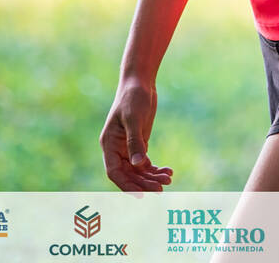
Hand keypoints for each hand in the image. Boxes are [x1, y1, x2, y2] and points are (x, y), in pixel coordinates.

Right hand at [100, 78, 173, 192]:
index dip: (127, 186)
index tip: (142, 195)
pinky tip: (169, 171)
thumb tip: (138, 165)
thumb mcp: (134, 118)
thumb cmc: (133, 97)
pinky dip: (156, 169)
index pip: (114, 172)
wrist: (140, 83)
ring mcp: (128, 148)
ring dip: (152, 177)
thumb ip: (135, 142)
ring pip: (138, 171)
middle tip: (162, 188)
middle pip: (128, 175)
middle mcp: (117, 149)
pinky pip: (146, 163)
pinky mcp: (139, 144)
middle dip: (144, 183)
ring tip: (169, 179)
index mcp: (109, 144)